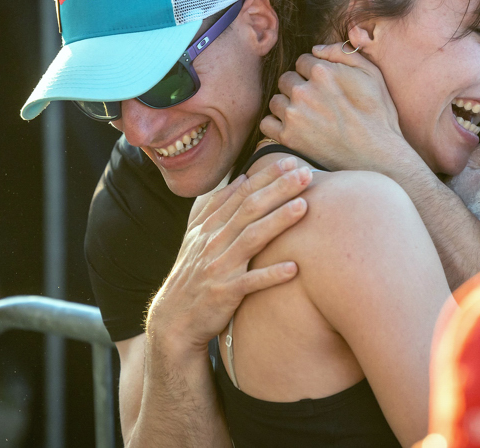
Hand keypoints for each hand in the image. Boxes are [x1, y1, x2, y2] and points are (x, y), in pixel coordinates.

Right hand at [145, 158, 311, 356]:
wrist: (173, 319)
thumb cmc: (192, 274)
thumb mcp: (197, 236)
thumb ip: (216, 206)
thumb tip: (240, 177)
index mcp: (209, 226)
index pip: (240, 193)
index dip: (265, 176)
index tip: (290, 161)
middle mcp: (213, 242)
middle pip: (249, 209)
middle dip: (278, 189)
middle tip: (305, 173)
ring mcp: (218, 267)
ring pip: (251, 239)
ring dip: (278, 221)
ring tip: (304, 206)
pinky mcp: (223, 294)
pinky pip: (249, 283)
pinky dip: (270, 276)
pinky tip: (293, 268)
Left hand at [260, 43, 409, 172]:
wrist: (377, 156)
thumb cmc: (378, 114)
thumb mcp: (372, 74)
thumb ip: (342, 53)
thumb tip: (316, 48)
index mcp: (323, 72)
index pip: (302, 61)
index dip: (312, 72)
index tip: (322, 86)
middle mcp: (304, 91)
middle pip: (286, 79)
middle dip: (298, 87)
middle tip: (315, 102)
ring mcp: (293, 114)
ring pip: (276, 100)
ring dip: (287, 105)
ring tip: (306, 116)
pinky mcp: (288, 137)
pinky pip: (267, 123)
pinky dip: (276, 125)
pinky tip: (293, 128)